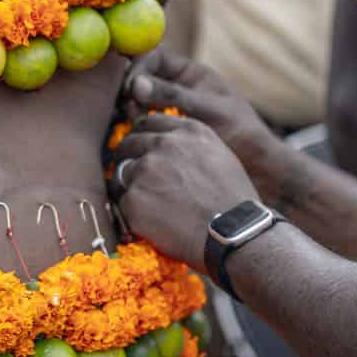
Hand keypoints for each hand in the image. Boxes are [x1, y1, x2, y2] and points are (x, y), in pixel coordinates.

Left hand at [113, 114, 259, 272]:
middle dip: (129, 157)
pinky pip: (123, 202)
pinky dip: (133, 212)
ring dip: (131, 185)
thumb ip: (192, 146)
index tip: (142, 147)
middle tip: (136, 176)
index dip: (143, 136)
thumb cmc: (233, 201)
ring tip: (152, 205)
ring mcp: (145, 169)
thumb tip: (170, 148)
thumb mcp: (220, 157)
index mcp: (188, 131)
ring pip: (123, 173)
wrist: (232, 234)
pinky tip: (152, 222)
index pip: (150, 122)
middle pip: (130, 143)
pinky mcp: (133, 198)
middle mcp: (164, 144)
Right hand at [125, 51, 271, 158]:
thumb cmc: (241, 133)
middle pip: (140, 80)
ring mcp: (168, 112)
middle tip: (131, 110)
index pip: (155, 57)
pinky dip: (135, 130)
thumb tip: (136, 85)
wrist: (257, 168)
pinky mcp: (164, 135)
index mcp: (191, 74)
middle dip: (131, 92)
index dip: (139, 67)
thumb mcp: (209, 110)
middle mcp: (177, 90)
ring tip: (136, 127)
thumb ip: (174, 96)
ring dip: (131, 112)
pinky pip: (141, 126)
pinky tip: (136, 141)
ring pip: (137, 104)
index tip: (131, 87)